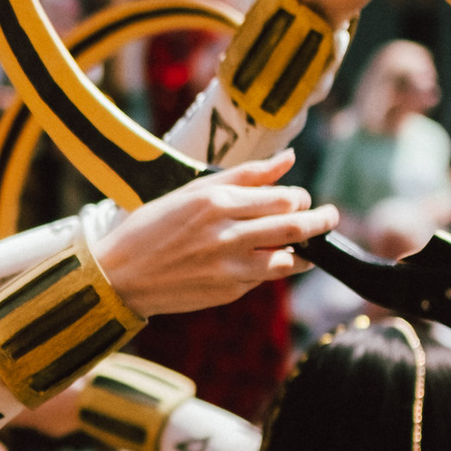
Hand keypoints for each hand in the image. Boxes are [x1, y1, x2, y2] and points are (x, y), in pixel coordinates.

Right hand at [101, 159, 334, 314]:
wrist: (120, 275)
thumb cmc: (152, 227)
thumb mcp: (192, 191)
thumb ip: (245, 175)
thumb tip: (288, 158)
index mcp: (216, 201)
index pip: (281, 197)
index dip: (298, 197)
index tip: (299, 198)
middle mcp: (227, 233)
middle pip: (295, 225)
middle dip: (321, 220)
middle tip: (330, 216)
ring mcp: (230, 266)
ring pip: (289, 258)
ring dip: (309, 251)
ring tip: (314, 245)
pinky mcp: (228, 291)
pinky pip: (266, 278)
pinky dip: (278, 268)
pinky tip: (276, 261)